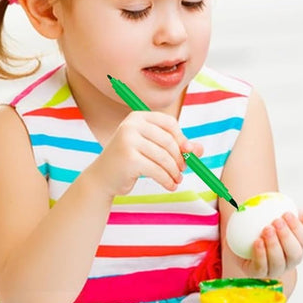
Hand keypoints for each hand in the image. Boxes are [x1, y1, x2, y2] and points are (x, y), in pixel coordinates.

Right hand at [83, 111, 201, 199]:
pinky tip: (170, 185)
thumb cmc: (131, 161)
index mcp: (138, 117)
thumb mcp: (153, 149)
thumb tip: (199, 150)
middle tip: (183, 170)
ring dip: (174, 171)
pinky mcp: (128, 159)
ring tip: (177, 180)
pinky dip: (167, 180)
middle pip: (168, 141)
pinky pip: (157, 170)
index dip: (181, 138)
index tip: (187, 153)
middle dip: (180, 158)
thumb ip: (177, 147)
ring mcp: (128, 141)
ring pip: (164, 157)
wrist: (102, 178)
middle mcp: (131, 126)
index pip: (169, 123)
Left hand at [241, 209, 302, 278]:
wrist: (246, 232)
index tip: (286, 214)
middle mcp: (289, 261)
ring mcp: (273, 269)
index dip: (297, 228)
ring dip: (273, 246)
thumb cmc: (272, 225)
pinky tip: (257, 241)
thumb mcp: (289, 218)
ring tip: (266, 229)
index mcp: (299, 247)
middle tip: (276, 221)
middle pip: (294, 254)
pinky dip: (260, 254)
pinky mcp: (257, 273)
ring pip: (278, 263)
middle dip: (286, 238)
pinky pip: (260, 267)